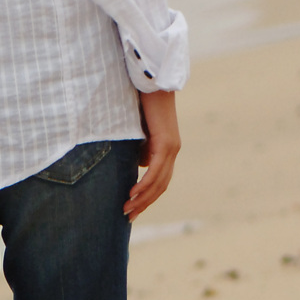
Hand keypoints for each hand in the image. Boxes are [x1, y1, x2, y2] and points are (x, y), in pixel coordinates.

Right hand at [124, 90, 180, 219]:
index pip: (159, 181)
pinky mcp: (166, 143)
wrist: (152, 82)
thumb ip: (141, 148)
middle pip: (160, 187)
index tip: (133, 209)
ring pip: (158, 182)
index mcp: (167, 149)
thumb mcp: (139, 131)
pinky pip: (155, 171)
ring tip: (127, 209)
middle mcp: (172, 151)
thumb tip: (139, 164)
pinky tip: (133, 194)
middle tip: (129, 217)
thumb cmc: (142, 102)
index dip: (147, 197)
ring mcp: (171, 148)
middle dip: (144, 204)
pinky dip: (144, 184)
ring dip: (142, 198)